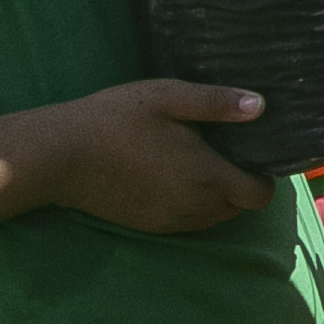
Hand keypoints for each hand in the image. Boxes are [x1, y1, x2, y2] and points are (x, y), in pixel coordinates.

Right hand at [31, 81, 271, 232]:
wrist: (59, 156)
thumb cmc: (115, 120)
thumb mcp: (168, 97)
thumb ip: (217, 102)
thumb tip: (261, 105)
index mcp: (208, 178)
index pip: (260, 196)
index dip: (263, 177)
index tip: (251, 154)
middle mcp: (195, 208)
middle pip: (239, 207)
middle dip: (239, 185)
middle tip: (223, 152)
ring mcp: (171, 221)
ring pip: (213, 217)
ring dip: (215, 196)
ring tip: (196, 162)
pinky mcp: (149, 226)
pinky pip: (186, 221)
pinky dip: (189, 204)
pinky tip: (170, 176)